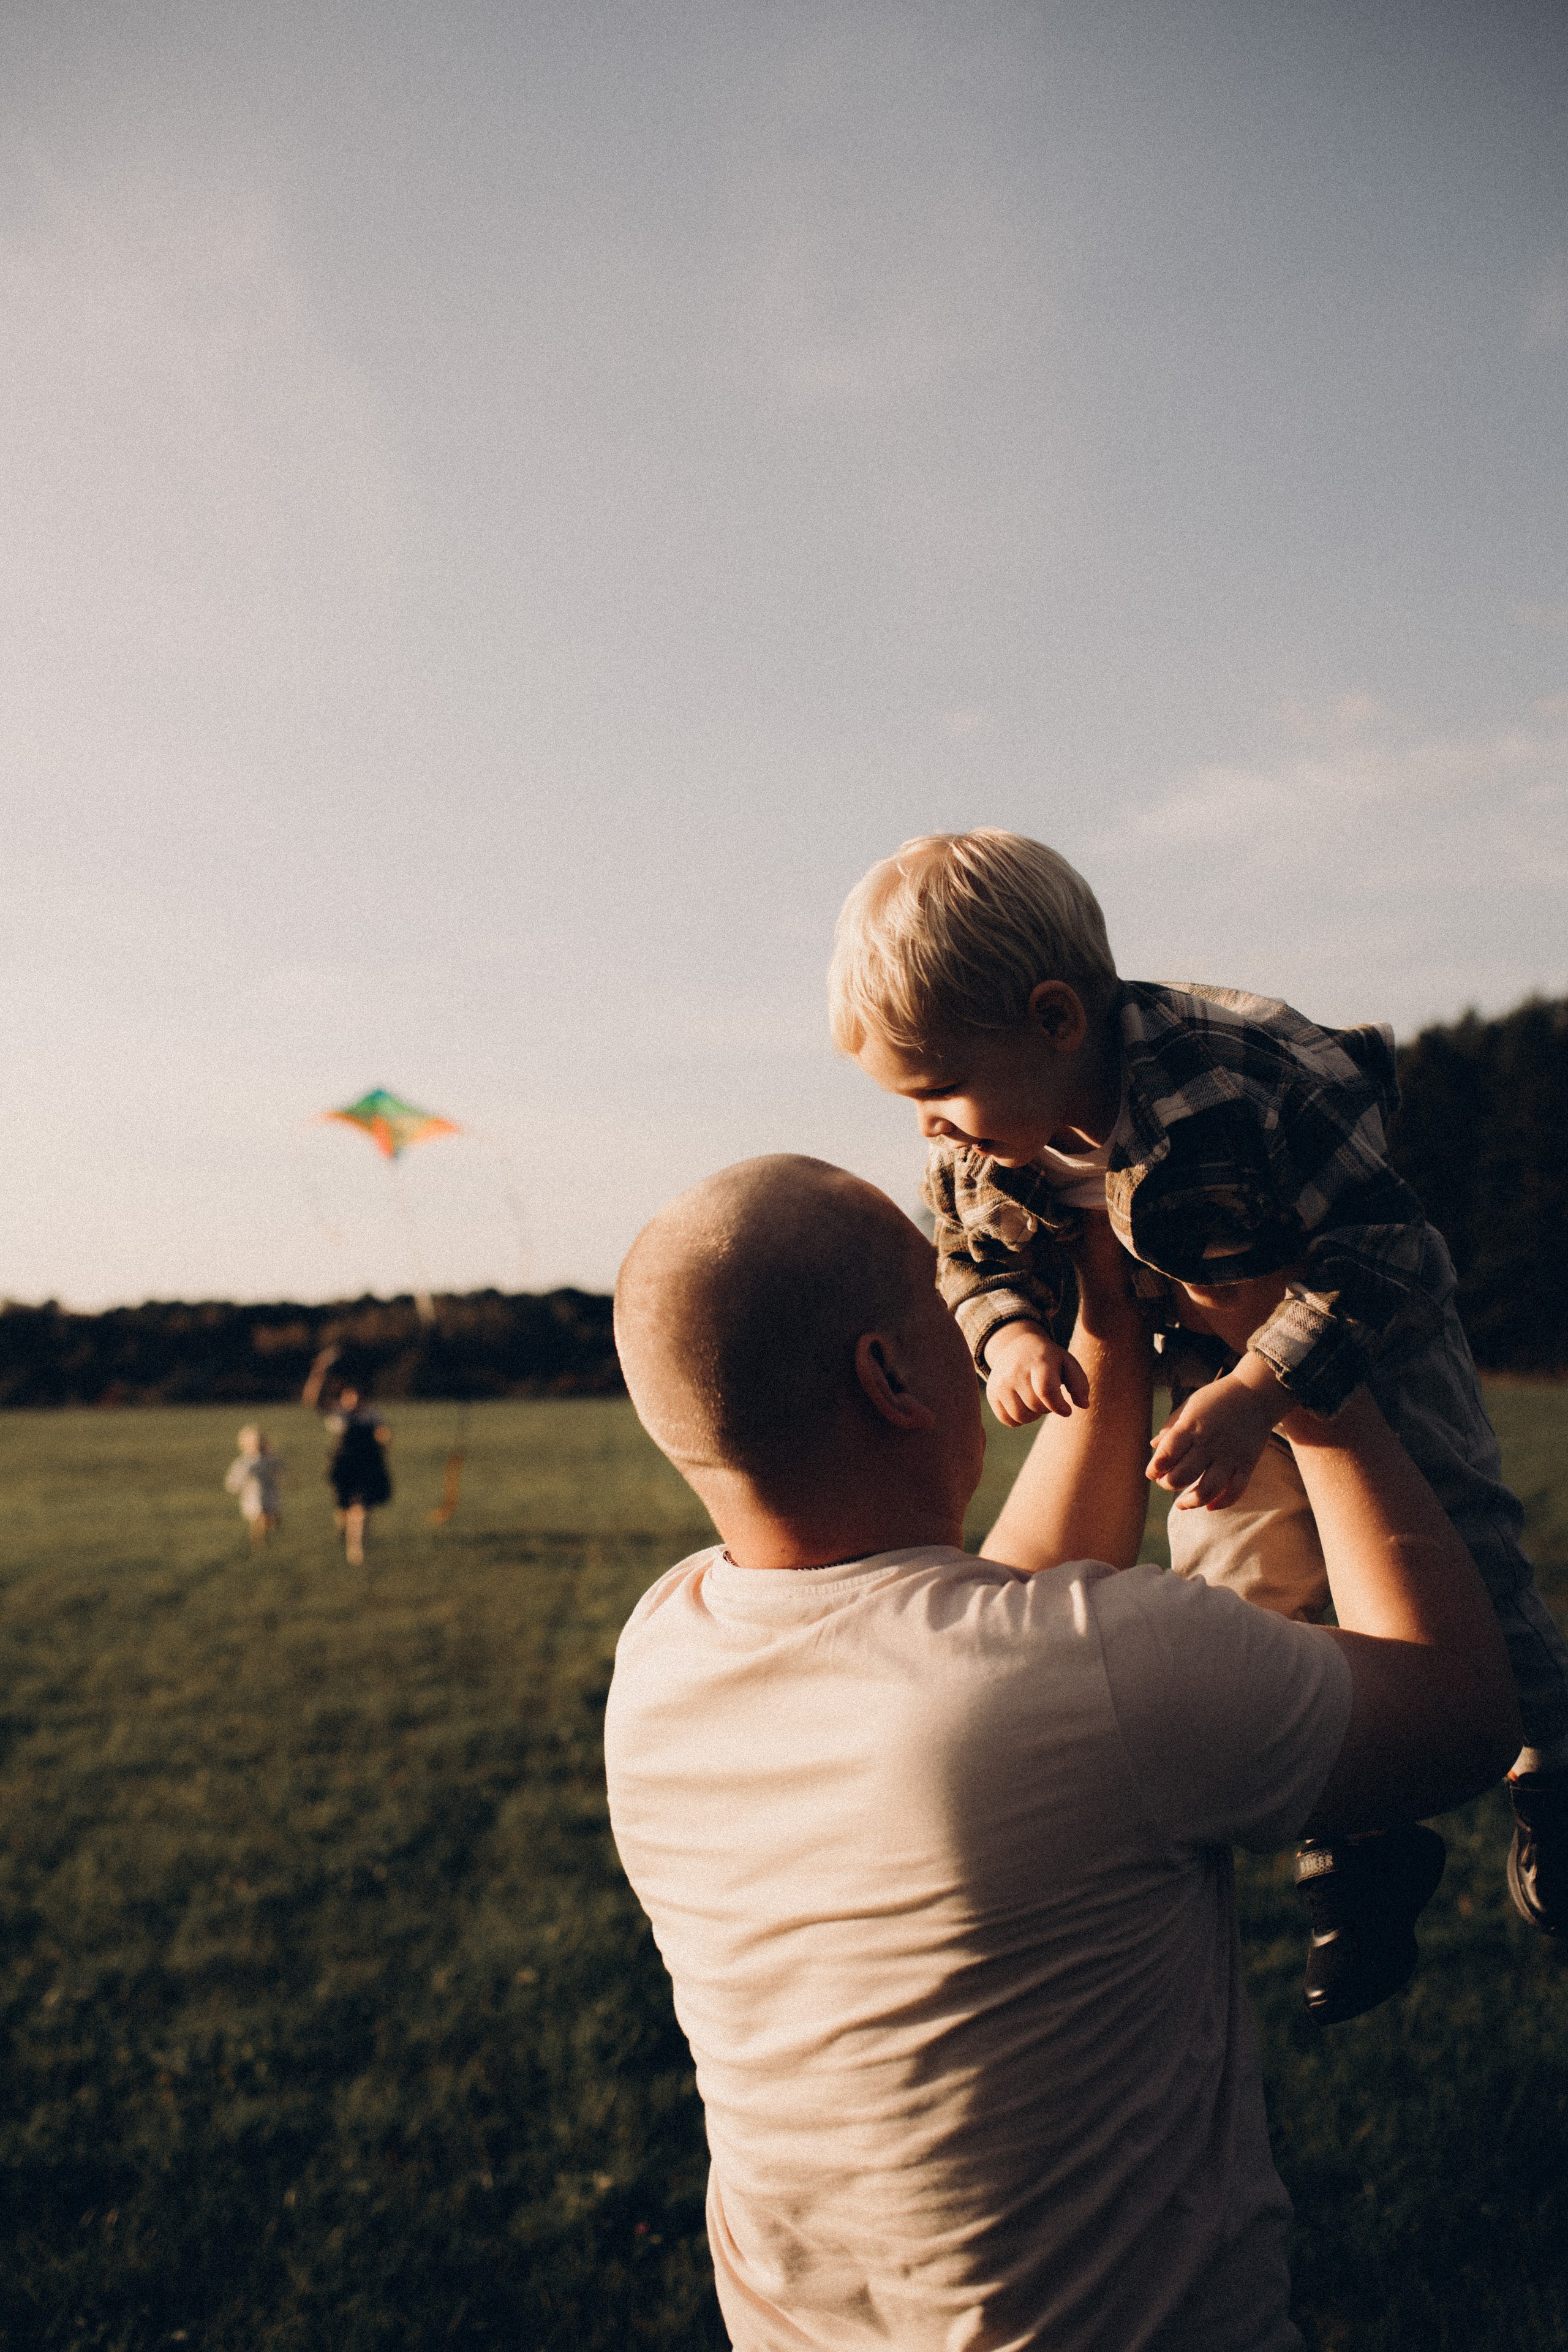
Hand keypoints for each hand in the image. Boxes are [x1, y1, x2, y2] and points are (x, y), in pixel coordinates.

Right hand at [984, 1322, 1090, 1427]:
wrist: (1018, 1347)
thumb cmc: (1049, 1360)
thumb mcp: (1068, 1363)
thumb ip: (1079, 1384)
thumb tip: (1083, 1405)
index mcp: (1039, 1360)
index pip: (1046, 1391)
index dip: (1059, 1407)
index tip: (1067, 1410)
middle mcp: (1016, 1370)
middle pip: (1035, 1407)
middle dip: (1048, 1408)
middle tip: (1049, 1398)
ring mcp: (1000, 1381)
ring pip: (1021, 1417)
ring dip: (1034, 1415)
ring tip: (1037, 1402)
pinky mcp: (992, 1392)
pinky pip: (1007, 1420)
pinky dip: (1019, 1419)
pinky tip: (1024, 1406)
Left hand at [1146, 1349, 1286, 1508]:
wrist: (1256, 1393)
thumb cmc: (1217, 1398)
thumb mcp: (1190, 1406)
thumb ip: (1172, 1426)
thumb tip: (1153, 1446)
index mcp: (1191, 1427)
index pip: (1166, 1455)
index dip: (1155, 1469)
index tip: (1152, 1472)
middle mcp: (1209, 1443)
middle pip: (1182, 1476)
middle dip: (1168, 1484)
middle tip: (1166, 1482)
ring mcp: (1229, 1455)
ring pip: (1208, 1490)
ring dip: (1190, 1502)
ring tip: (1181, 1504)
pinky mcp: (1247, 1464)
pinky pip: (1235, 1491)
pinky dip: (1221, 1503)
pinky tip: (1209, 1506)